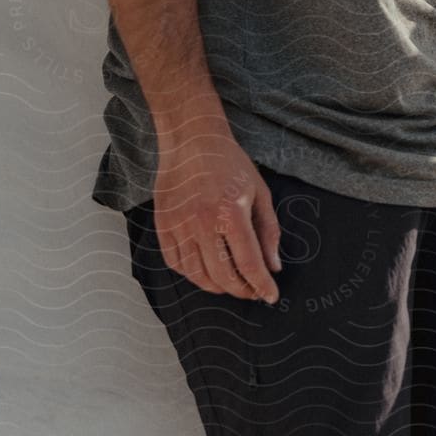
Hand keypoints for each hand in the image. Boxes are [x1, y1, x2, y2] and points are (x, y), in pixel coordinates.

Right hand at [153, 116, 282, 304]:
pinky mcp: (162, 226)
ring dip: (217, 286)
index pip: (248, 263)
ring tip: (232, 283)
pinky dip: (193, 275)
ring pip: (197, 275)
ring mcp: (179, 226)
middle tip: (253, 291)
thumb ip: (268, 231)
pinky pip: (177, 264)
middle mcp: (202, 223)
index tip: (270, 296)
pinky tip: (207, 270)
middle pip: (222, 276)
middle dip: (242, 290)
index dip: (261, 285)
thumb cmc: (229, 162)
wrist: (191, 139)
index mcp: (230, 212)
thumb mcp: (259, 191)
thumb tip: (273, 266)